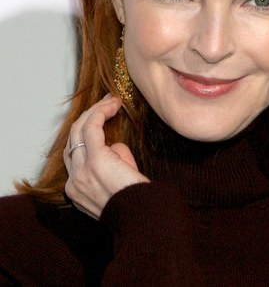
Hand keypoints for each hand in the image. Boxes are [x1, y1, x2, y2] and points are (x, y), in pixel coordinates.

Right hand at [63, 94, 149, 218]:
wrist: (144, 218)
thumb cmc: (138, 202)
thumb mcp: (119, 182)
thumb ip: (114, 163)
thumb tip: (115, 147)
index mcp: (77, 190)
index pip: (74, 155)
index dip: (86, 135)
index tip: (102, 120)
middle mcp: (73, 181)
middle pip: (72, 140)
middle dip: (89, 119)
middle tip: (106, 105)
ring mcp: (81, 170)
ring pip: (79, 130)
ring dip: (95, 112)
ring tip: (111, 101)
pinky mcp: (95, 159)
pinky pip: (92, 127)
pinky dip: (100, 112)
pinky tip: (113, 104)